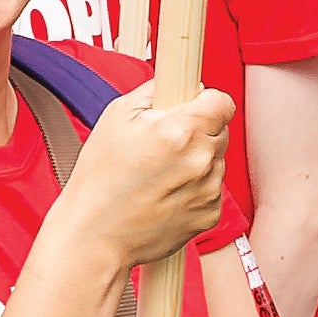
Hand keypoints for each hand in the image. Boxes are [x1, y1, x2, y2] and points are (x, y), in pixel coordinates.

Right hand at [54, 87, 234, 271]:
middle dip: (198, 129)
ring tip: (159, 172)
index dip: (205, 99)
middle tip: (164, 141)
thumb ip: (155, 91)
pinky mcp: (210, 215)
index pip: (222, 101)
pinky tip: (164, 193)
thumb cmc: (100, 177)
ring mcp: (209, 191)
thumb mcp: (116, 116)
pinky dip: (194, 187)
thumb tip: (179, 81)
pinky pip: (211, 188)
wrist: (95, 235)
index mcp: (180, 131)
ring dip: (197, 159)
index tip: (192, 105)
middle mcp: (201, 160)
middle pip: (220, 129)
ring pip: (216, 160)